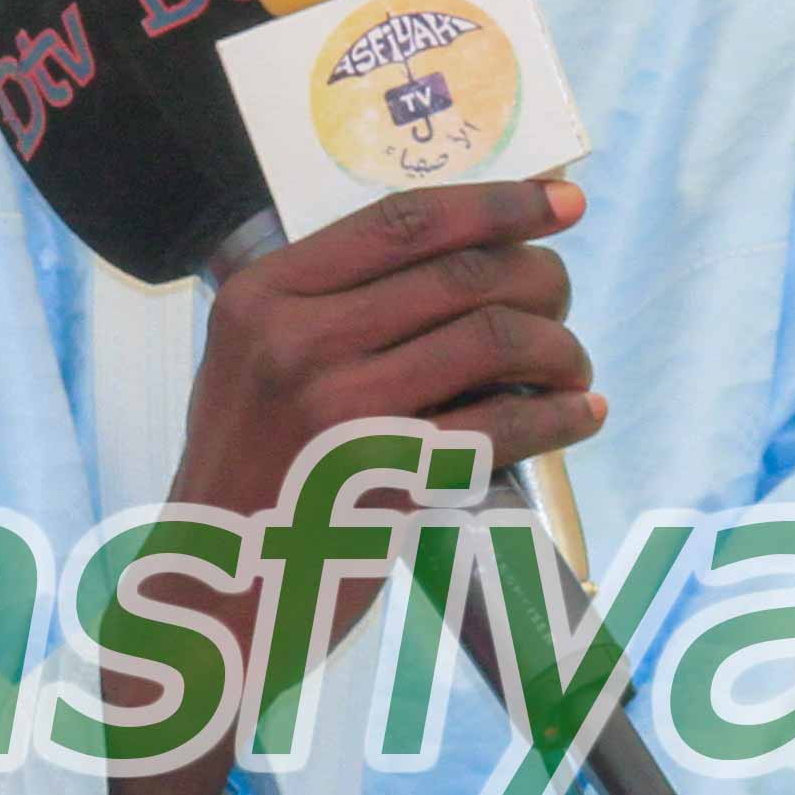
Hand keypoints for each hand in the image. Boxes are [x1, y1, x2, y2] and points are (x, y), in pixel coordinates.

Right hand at [117, 179, 595, 794]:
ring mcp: (340, 411)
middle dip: (540, 279)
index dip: (498, 202)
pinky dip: (560, 415)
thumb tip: (461, 250)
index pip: (402, 219)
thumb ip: (325, 305)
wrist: (212, 593)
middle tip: (562, 301)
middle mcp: (295, 342)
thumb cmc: (249, 474)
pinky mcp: (386, 480)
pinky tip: (582, 415)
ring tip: (573, 366)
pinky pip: (503, 426)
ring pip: (494, 339)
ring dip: (559, 347)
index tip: (561, 201)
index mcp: (262, 296)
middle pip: (462, 274)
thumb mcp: (249, 366)